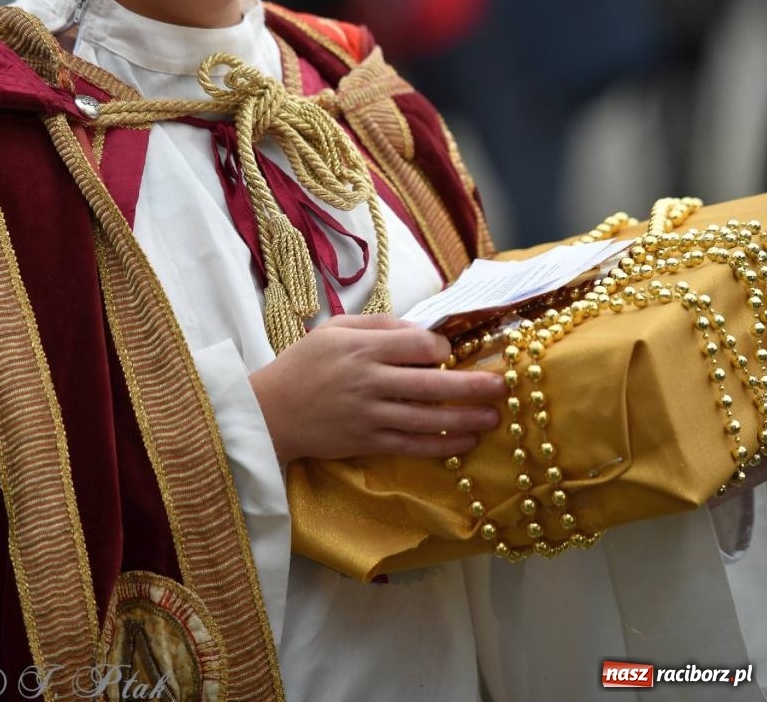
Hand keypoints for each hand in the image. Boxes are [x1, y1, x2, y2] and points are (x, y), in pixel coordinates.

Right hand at [249, 312, 504, 462]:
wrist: (270, 411)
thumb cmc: (304, 363)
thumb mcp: (335, 329)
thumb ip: (379, 326)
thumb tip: (421, 329)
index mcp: (362, 348)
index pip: (417, 346)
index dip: (441, 350)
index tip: (449, 354)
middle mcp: (369, 381)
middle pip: (431, 385)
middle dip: (472, 386)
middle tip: (502, 386)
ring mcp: (368, 416)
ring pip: (427, 420)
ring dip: (464, 420)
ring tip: (493, 418)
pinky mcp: (366, 442)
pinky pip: (410, 446)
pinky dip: (439, 446)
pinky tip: (463, 443)